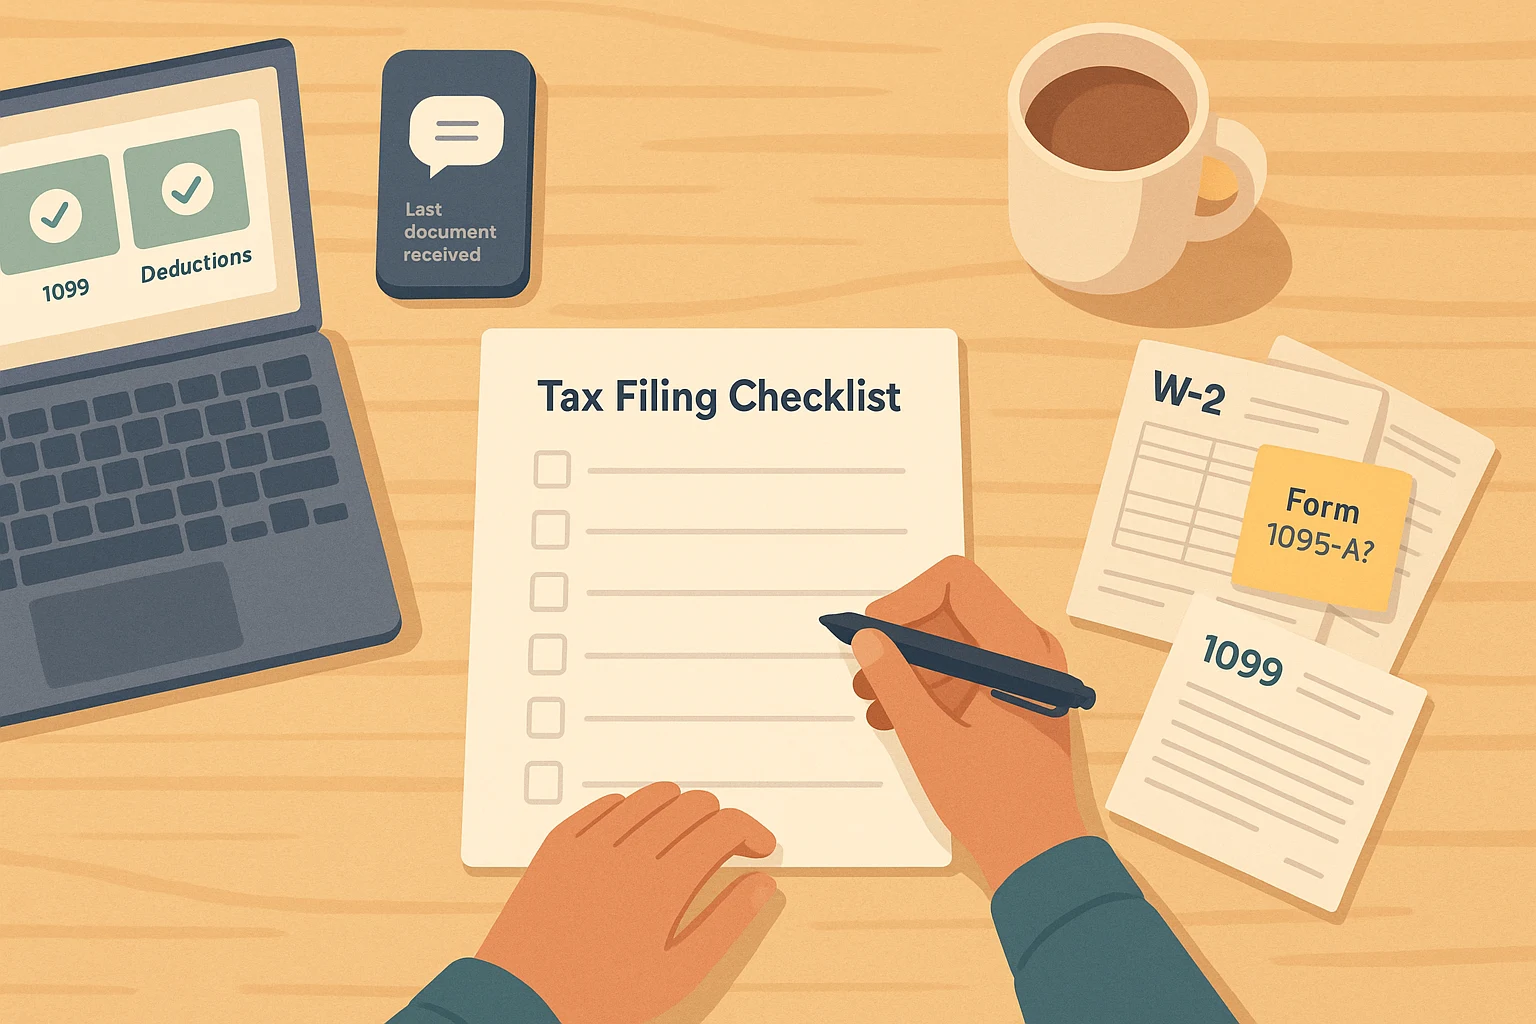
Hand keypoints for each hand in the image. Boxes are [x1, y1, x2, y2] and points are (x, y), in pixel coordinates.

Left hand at [477, 782, 777, 1023]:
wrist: (523, 1001)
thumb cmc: (602, 997)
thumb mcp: (677, 973)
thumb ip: (727, 922)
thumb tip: (762, 882)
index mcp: (662, 885)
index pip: (724, 827)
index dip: (752, 830)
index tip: (758, 846)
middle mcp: (626, 852)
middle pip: (693, 803)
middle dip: (720, 820)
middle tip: (723, 848)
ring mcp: (589, 842)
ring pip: (652, 795)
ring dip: (678, 811)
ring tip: (681, 842)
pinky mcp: (559, 841)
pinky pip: (607, 803)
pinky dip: (632, 813)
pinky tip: (636, 841)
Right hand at [852, 555, 1086, 888]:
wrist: (1039, 854)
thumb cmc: (994, 802)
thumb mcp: (929, 738)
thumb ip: (894, 681)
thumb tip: (867, 639)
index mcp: (1017, 649)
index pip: (956, 582)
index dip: (906, 599)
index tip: (874, 633)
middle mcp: (1028, 650)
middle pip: (952, 611)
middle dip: (902, 638)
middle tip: (864, 669)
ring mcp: (1025, 674)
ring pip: (954, 642)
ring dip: (910, 665)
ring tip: (872, 701)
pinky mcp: (1017, 696)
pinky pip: (966, 670)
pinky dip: (930, 686)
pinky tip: (895, 717)